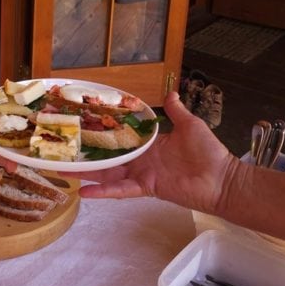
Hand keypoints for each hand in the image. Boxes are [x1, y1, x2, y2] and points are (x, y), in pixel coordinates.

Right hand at [67, 91, 240, 213]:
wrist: (221, 179)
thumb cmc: (208, 152)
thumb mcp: (190, 125)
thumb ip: (176, 111)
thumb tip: (170, 93)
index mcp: (150, 144)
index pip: (122, 137)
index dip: (105, 132)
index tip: (86, 125)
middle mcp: (141, 160)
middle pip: (109, 157)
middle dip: (88, 155)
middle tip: (65, 151)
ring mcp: (141, 175)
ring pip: (108, 174)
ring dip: (87, 174)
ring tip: (63, 171)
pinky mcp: (144, 188)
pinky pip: (120, 190)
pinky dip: (103, 192)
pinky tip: (83, 192)